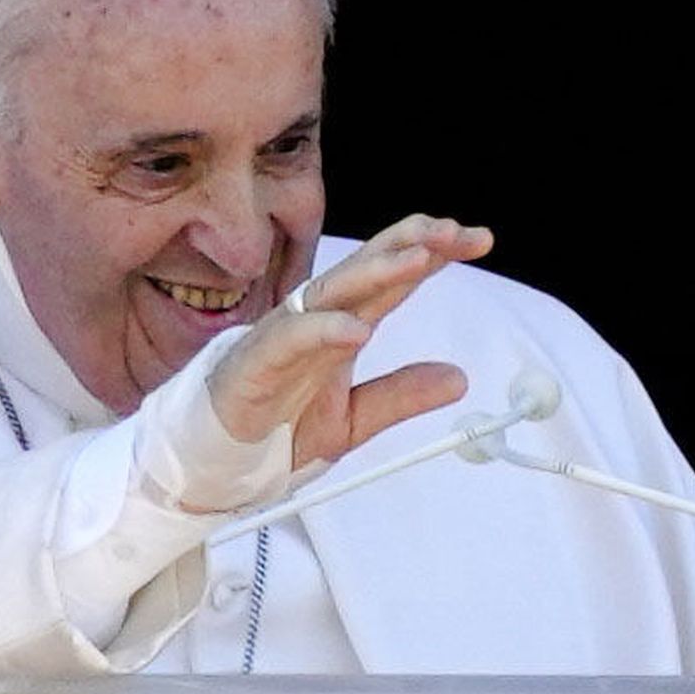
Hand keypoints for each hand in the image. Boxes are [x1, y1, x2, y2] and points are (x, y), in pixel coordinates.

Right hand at [207, 215, 492, 469]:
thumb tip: (458, 378)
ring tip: (418, 260)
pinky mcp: (256, 362)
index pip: (391, 278)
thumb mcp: (354, 418)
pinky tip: (357, 329)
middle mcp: (315, 321)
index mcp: (342, 327)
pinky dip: (323, 330)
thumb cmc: (276, 427)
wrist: (217, 460)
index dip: (432, 254)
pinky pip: (291, 339)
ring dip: (376, 272)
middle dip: (410, 245)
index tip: (478, 239)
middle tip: (454, 233)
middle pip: (366, 269)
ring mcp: (284, 336)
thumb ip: (400, 395)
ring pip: (332, 292)